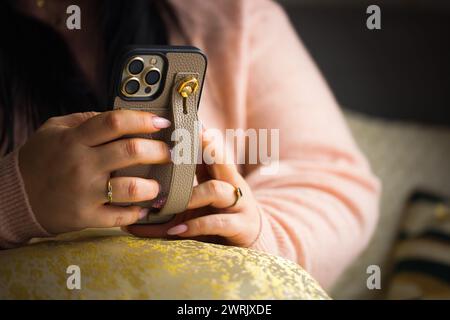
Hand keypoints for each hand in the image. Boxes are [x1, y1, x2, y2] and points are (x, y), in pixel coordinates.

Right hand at [19, 110, 170, 233]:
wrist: (15, 196)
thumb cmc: (40, 159)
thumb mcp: (55, 129)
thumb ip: (86, 120)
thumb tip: (121, 117)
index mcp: (75, 139)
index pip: (115, 122)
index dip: (143, 119)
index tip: (161, 122)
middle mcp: (81, 164)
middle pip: (131, 151)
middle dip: (159, 151)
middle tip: (168, 153)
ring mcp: (84, 193)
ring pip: (131, 188)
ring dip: (152, 186)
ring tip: (157, 185)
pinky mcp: (85, 217)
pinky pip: (120, 217)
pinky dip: (137, 212)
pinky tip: (143, 207)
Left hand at [125, 128, 261, 246]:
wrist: (253, 243)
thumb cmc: (218, 219)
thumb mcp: (197, 209)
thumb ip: (173, 206)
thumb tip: (136, 212)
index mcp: (220, 175)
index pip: (210, 150)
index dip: (199, 136)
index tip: (184, 124)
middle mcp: (231, 185)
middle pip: (221, 159)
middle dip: (205, 148)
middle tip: (184, 141)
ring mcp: (238, 204)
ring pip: (216, 190)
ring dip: (191, 195)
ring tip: (167, 202)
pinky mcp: (240, 227)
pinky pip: (217, 222)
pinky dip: (195, 225)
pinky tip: (177, 230)